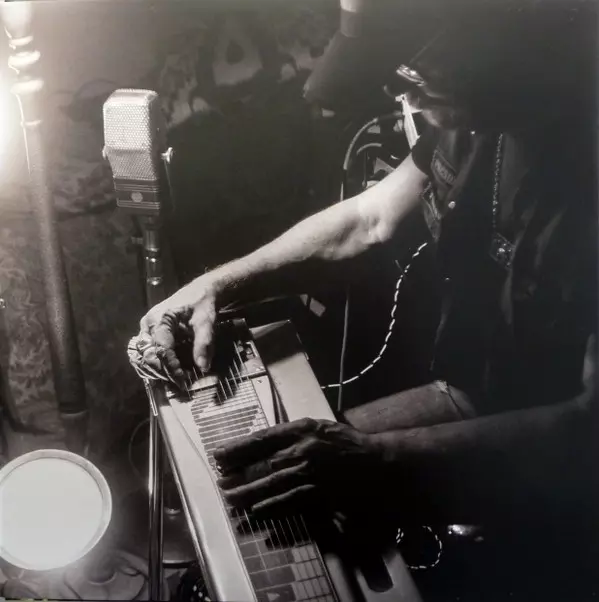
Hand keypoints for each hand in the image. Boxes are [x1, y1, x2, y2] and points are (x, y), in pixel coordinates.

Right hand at [139, 275, 219, 376]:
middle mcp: (148, 323)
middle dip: (162, 372)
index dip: (171, 367)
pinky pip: (145, 352)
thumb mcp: (206, 323)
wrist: (200, 291)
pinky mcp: (148, 332)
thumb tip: (203, 367)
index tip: (183, 380)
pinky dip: (153, 364)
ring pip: (142, 356)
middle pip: (148, 355)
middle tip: (179, 384)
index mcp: (162, 318)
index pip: (162, 349)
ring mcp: (146, 327)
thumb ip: (203, 344)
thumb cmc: (202, 305)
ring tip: (172, 381)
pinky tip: (165, 373)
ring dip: (156, 370)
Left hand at [214, 418, 386, 517]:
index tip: (219, 454)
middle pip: (261, 465)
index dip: (237, 448)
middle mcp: (300, 452)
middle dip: (237, 475)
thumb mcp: (316, 426)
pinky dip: (270, 508)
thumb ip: (290, 432)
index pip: (260, 439)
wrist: (375, 462)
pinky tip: (257, 511)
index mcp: (300, 431)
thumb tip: (260, 442)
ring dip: (248, 494)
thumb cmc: (344, 441)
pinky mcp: (317, 495)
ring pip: (270, 486)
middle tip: (220, 482)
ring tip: (230, 499)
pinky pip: (288, 503)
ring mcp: (308, 476)